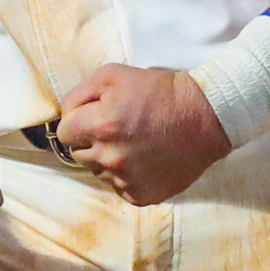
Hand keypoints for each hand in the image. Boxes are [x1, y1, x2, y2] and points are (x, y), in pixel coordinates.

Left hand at [56, 65, 229, 205]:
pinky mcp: (142, 195)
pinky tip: (144, 160)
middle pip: (78, 154)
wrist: (205, 116)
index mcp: (100, 125)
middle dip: (91, 141)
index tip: (94, 117)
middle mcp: (110, 157)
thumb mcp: (114, 75)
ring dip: (108, 159)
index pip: (64, 133)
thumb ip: (79, 94)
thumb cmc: (160, 91)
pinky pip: (119, 188)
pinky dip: (127, 176)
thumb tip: (64, 115)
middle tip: (116, 129)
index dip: (78, 122)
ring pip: (98, 172)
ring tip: (133, 143)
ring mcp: (126, 180)